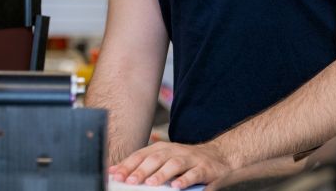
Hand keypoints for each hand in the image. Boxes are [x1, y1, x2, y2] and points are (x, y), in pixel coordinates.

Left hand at [109, 141, 232, 188]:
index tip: (115, 175)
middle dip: (141, 170)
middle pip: (156, 158)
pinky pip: (194, 174)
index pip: (142, 155)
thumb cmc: (187, 162)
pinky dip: (185, 180)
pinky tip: (177, 187)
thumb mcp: (166, 161)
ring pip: (175, 164)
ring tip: (150, 184)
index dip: (128, 164)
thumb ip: (146, 166)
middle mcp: (176, 151)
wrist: (220, 157)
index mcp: (163, 149)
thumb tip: (117, 173)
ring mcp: (191, 159)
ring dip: (162, 173)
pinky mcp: (205, 169)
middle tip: (129, 181)